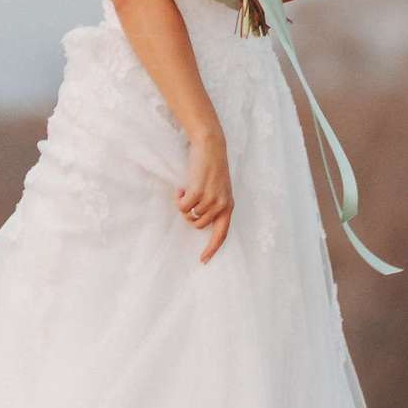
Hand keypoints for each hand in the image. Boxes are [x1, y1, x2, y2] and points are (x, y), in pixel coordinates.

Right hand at [177, 126, 233, 262]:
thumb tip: (200, 222)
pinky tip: (181, 187)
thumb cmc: (211, 167)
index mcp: (228, 206)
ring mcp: (210, 199)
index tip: (203, 260)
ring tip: (186, 190)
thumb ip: (215, 206)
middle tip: (187, 199)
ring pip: (189, 216)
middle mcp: (221, 205)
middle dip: (189, 216)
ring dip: (183, 205)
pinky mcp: (198, 192)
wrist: (211, 146)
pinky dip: (179, 199)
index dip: (212, 249)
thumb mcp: (219, 189)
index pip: (222, 234)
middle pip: (199, 225)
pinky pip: (183, 206)